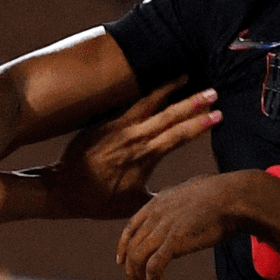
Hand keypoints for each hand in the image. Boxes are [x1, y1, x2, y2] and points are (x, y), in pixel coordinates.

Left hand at [44, 79, 219, 218]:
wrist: (61, 188)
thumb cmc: (96, 201)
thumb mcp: (132, 204)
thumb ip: (155, 197)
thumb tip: (176, 199)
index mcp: (144, 157)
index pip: (179, 136)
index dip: (199, 124)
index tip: (218, 114)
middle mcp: (134, 138)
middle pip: (169, 115)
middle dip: (193, 102)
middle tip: (212, 91)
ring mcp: (117, 127)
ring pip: (148, 102)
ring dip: (169, 88)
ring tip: (184, 75)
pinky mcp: (103, 122)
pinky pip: (129, 102)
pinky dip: (144, 93)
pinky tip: (153, 85)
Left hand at [117, 171, 258, 279]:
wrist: (234, 197)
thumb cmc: (225, 195)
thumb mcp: (196, 193)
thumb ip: (186, 204)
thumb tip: (194, 208)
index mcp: (159, 202)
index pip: (131, 227)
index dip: (123, 246)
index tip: (122, 262)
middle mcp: (156, 214)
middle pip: (132, 247)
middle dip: (130, 271)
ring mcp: (163, 228)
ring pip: (137, 259)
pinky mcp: (174, 242)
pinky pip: (153, 267)